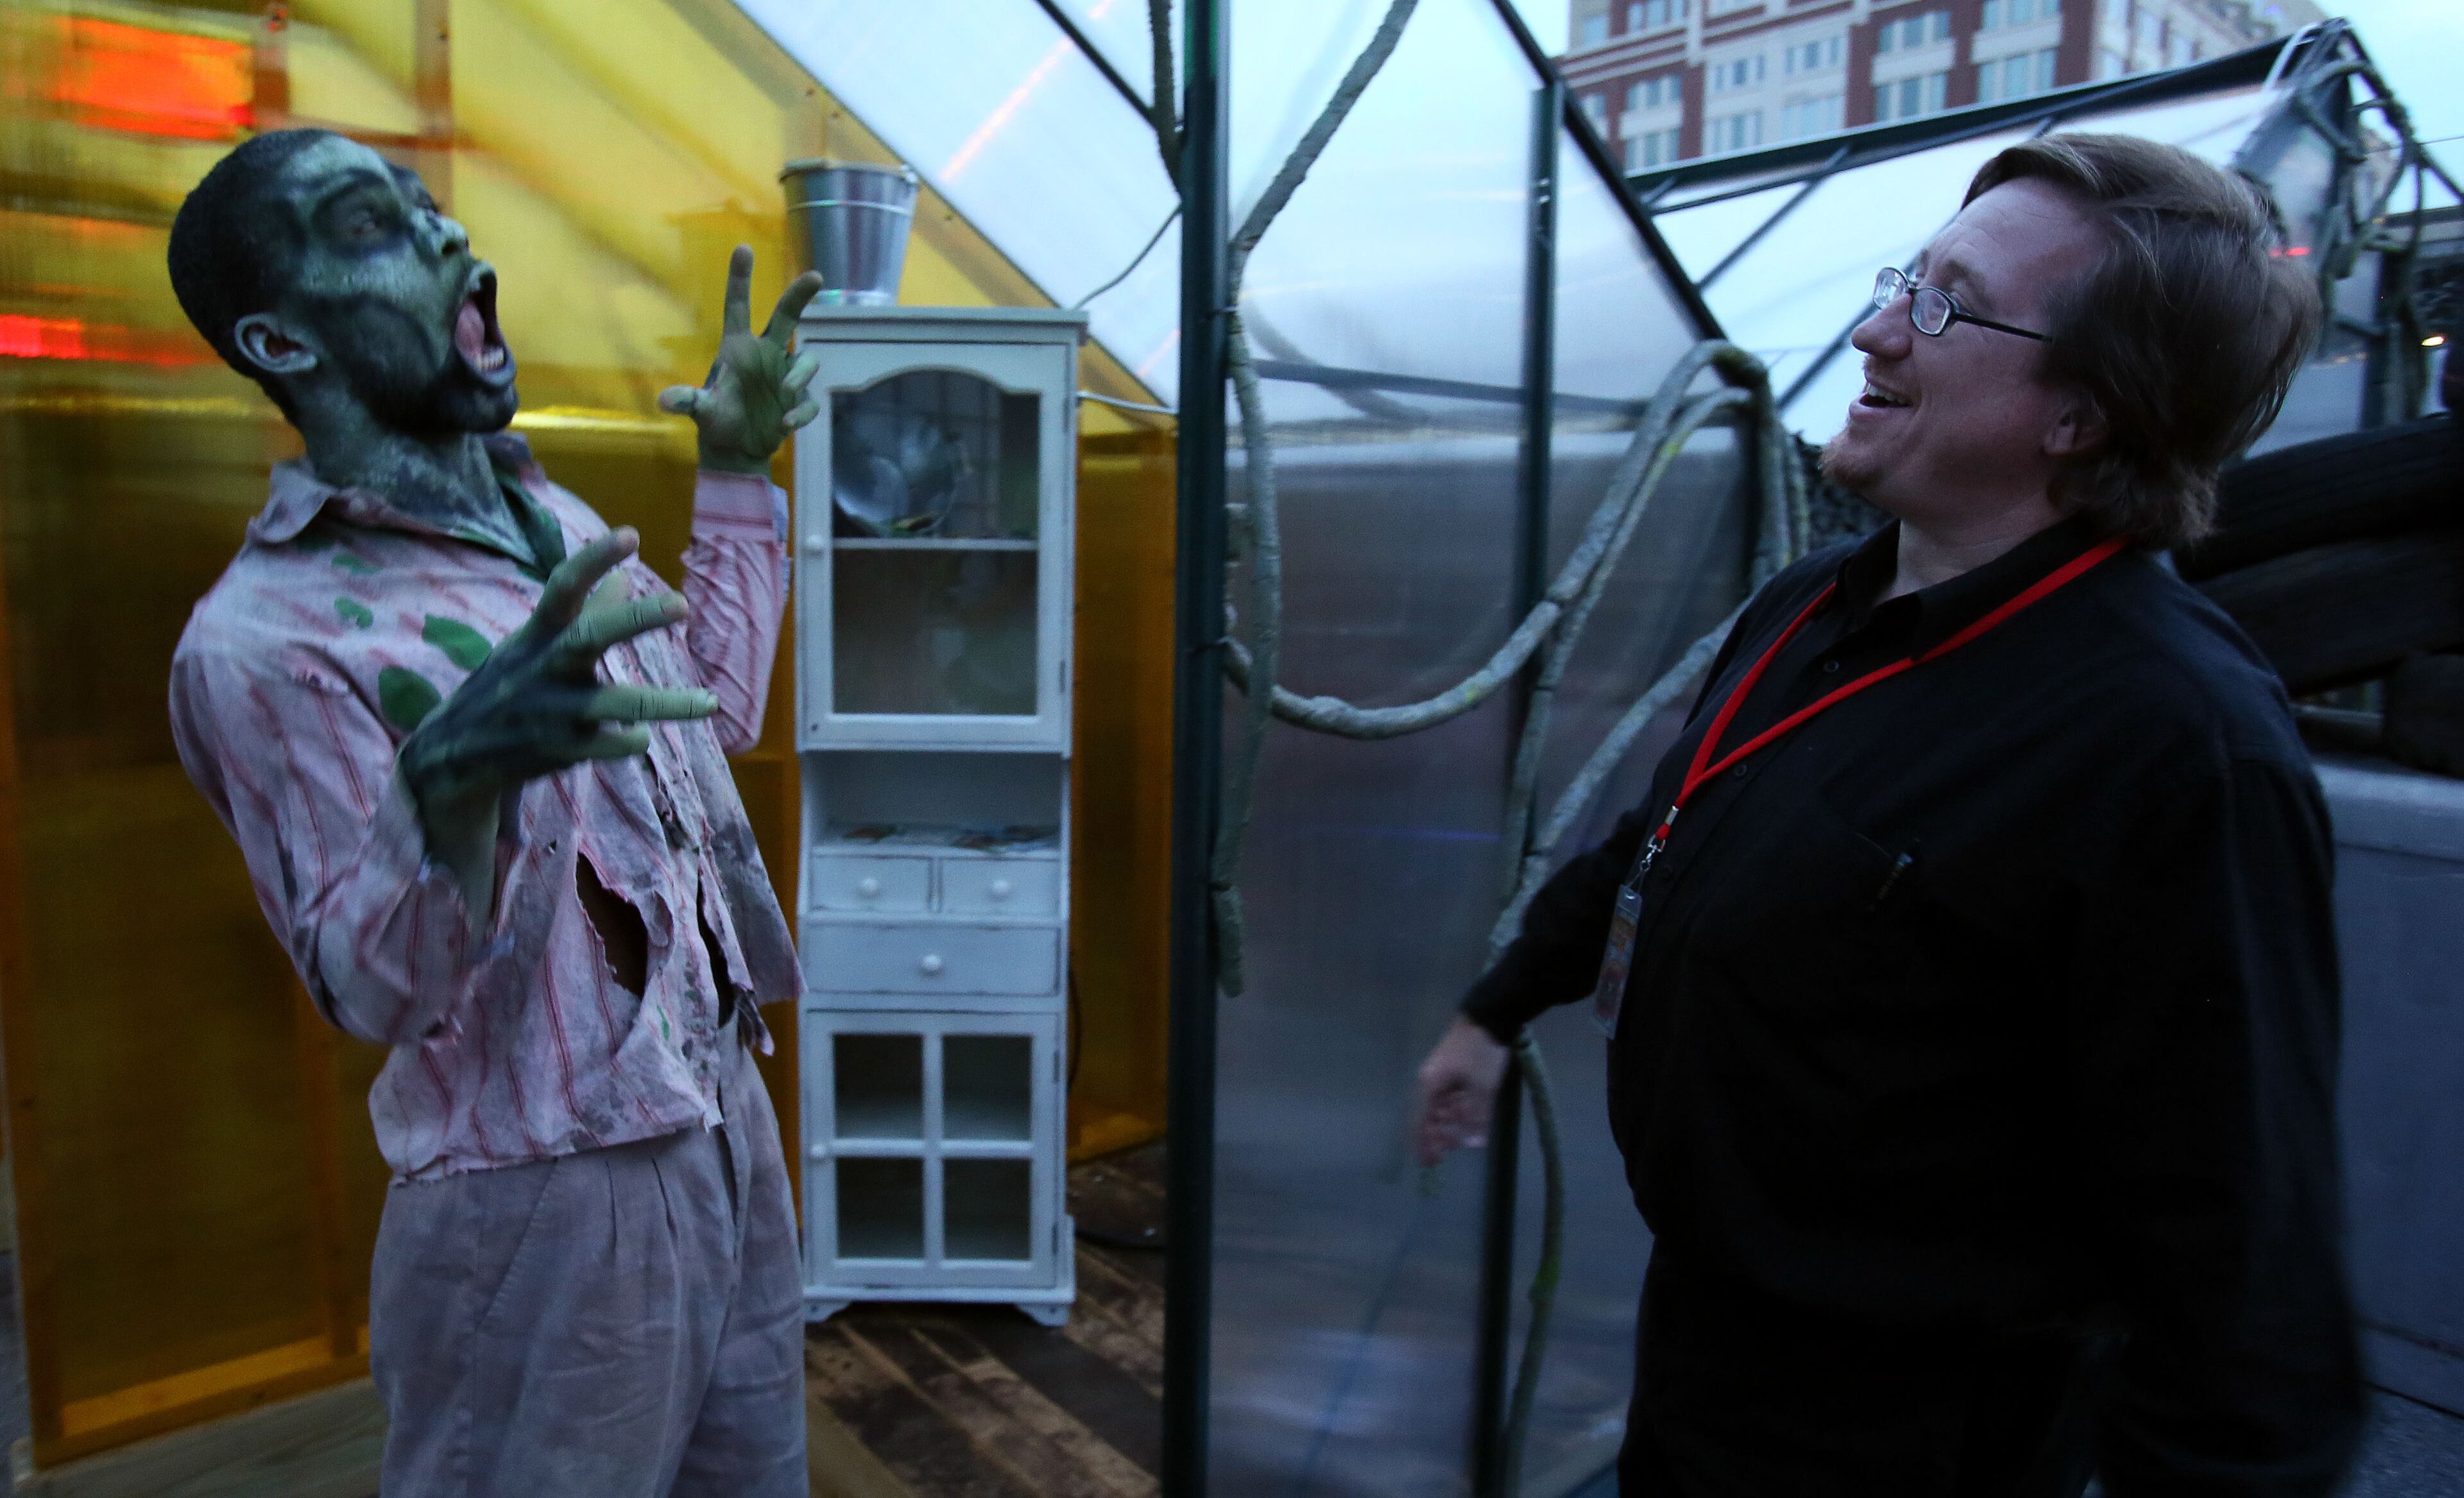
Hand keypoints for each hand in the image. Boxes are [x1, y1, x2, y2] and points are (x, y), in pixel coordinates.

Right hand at [399, 528, 714, 903]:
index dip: (594, 559)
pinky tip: (641, 736)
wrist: (455, 754)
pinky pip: (611, 744)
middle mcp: (543, 667)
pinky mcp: (560, 750)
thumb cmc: (511, 684)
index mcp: (537, 634)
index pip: (563, 587)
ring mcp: (551, 710)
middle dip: (636, 619)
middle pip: (591, 636)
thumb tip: (627, 576)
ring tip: (710, 702)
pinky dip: (631, 740)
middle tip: (682, 604)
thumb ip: (584, 612)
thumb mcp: (535, 644)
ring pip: (617, 703)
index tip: (631, 535)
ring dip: (667, 704)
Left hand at [660, 246, 824, 474]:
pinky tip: (786, 426)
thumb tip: (664, 401)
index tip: (743, 248)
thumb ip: (690, 402)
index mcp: (738, 348)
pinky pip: (809, 400)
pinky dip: (801, 411)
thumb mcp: (702, 411)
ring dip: (800, 374)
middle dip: (800, 296)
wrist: (737, 451)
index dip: (740, 279)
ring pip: (806, 360)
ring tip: (785, 395)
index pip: (739, 307)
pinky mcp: (797, 402)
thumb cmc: (716, 421)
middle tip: (815, 276)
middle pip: (786, 317)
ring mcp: (784, 376)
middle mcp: (765, 355)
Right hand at [1413, 1015, 1512, 1167]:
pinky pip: (1452, 1095)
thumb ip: (1476, 1117)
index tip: (1427, 1162)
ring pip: (1442, 1106)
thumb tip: (1473, 1144)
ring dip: (1450, 1124)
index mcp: (1430, 1085)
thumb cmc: (1480, 1052)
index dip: (1423, 1143)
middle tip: (1445, 1156)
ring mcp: (1442, 1073)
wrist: (1489, 1015)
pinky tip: (1468, 1119)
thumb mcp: (1482, 1087)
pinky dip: (1458, 1110)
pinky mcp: (1454, 1068)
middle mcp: (1431, 1080)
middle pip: (1430, 1115)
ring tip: (1459, 1141)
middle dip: (1437, 1136)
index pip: (1420, 1121)